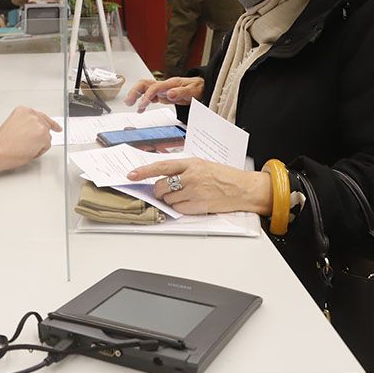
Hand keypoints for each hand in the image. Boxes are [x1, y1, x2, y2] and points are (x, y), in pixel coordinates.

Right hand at [0, 105, 61, 164]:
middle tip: (31, 145)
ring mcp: (39, 124)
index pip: (41, 116)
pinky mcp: (43, 135)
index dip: (50, 123)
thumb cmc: (2, 143)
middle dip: (40, 136)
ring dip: (38, 144)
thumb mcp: (12, 124)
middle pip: (45, 126)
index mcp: (23, 110)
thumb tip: (32, 130)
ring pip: (46, 137)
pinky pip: (46, 145)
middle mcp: (32, 115)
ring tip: (24, 148)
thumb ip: (25, 123)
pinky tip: (28, 151)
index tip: (57, 127)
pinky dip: (39, 151)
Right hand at [124, 76, 204, 112]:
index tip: (142, 105)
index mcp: (170, 83)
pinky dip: (142, 100)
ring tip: (128, 103)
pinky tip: (140, 108)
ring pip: (145, 88)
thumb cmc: (198, 88)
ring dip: (135, 94)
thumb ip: (181, 92)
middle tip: (128, 102)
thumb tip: (170, 94)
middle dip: (135, 91)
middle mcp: (164, 85)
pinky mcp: (163, 94)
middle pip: (144, 84)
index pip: (154, 87)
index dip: (147, 95)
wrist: (202, 87)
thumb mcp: (193, 91)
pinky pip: (150, 95)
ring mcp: (163, 89)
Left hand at [127, 158, 271, 215]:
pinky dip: (179, 208)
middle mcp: (190, 176)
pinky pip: (178, 209)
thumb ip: (184, 169)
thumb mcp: (202, 165)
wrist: (242, 188)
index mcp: (191, 163)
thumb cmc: (224, 176)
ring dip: (170, 200)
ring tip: (183, 196)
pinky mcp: (198, 205)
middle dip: (158, 191)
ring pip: (168, 199)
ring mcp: (194, 192)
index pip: (161, 166)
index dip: (144, 171)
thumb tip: (164, 177)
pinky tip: (189, 203)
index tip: (132, 175)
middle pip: (161, 186)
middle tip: (162, 192)